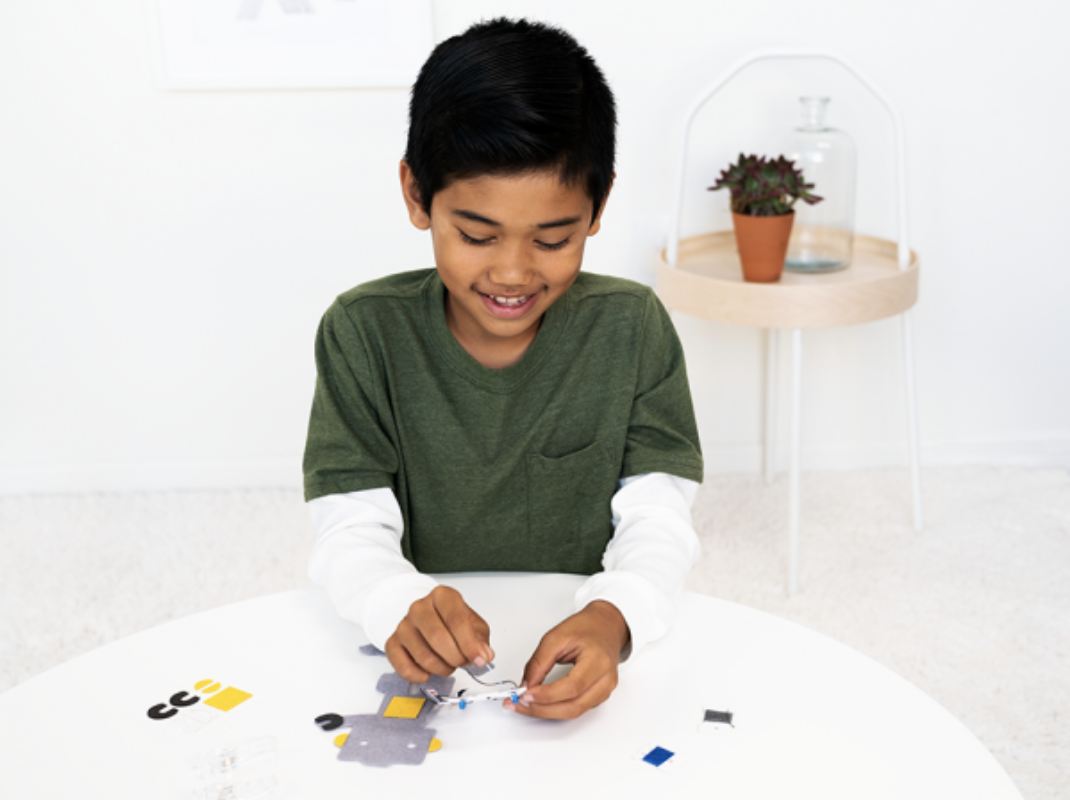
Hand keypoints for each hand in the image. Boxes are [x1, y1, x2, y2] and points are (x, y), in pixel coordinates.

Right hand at [385, 586, 493, 682]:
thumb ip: (480, 640)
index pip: (456, 620)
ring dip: (441, 668)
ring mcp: (404, 624)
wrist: (431, 617)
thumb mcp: (474, 625)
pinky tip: (427, 673)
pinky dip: (417, 675)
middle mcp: (420, 607)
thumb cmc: (453, 620)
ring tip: (448, 664)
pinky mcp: (393, 641)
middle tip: (463, 662)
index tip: (479, 659)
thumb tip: (484, 654)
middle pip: (438, 638)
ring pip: (423, 655)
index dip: (469, 644)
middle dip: (456, 658)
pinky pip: (402, 665)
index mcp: (443, 596)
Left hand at [507, 601, 629, 719]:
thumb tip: (526, 685)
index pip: (572, 686)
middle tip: (520, 704)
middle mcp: (606, 679)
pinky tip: (541, 704)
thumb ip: (539, 662)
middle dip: (542, 709)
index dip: (547, 695)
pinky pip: (577, 709)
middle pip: (573, 707)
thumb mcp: (556, 636)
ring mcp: (605, 690)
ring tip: (525, 705)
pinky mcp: (600, 696)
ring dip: (547, 712)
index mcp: (598, 660)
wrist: (606, 626)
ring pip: (574, 712)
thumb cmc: (586, 627)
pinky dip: (557, 709)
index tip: (525, 694)